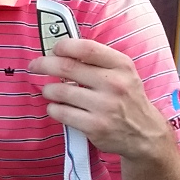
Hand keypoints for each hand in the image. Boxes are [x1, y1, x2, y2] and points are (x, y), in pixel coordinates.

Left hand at [29, 38, 172, 160]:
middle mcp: (114, 84)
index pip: (86, 48)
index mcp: (121, 66)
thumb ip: (97, 60)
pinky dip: (53, 108)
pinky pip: (60, 112)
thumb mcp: (123, 73)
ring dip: (48, 90)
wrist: (144, 133)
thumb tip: (61, 50)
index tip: (54, 49)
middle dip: (44, 64)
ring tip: (50, 91)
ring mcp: (104, 107)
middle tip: (35, 66)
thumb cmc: (126, 98)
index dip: (64, 46)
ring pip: (59, 91)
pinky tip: (58, 107)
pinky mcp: (94, 126)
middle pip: (67, 67)